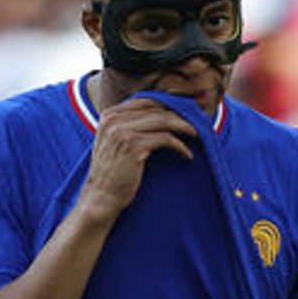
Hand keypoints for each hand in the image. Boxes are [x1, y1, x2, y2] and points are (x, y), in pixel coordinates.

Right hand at [80, 96, 197, 213]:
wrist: (101, 197)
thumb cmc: (112, 174)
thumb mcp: (115, 143)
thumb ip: (129, 126)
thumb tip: (159, 116)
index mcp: (110, 115)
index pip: (145, 101)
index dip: (167, 105)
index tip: (185, 113)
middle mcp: (114, 119)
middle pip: (156, 107)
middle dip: (179, 114)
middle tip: (196, 123)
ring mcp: (122, 131)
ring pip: (163, 120)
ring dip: (184, 127)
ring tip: (196, 135)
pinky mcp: (133, 145)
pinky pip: (165, 139)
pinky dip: (180, 146)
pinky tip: (187, 154)